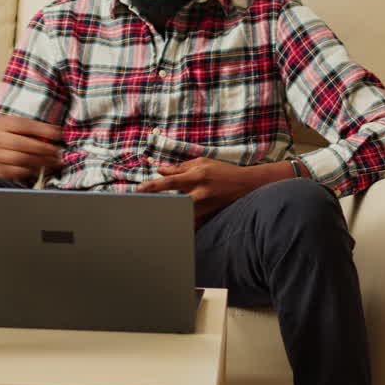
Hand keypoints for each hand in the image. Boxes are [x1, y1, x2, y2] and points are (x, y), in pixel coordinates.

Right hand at [0, 115, 63, 183]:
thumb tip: (57, 132)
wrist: (2, 151)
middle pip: (20, 143)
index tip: (57, 134)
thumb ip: (40, 129)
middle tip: (55, 151)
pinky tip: (40, 168)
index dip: (42, 130)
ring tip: (52, 161)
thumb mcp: (26, 129)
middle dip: (41, 148)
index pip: (23, 124)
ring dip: (39, 160)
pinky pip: (16, 171)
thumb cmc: (17, 138)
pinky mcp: (0, 168)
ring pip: (19, 158)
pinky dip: (31, 170)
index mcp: (4, 123)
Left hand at [136, 157, 263, 222]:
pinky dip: (180, 219)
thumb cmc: (222, 171)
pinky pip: (190, 221)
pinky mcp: (208, 216)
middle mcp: (200, 193)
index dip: (153, 186)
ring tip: (154, 212)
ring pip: (179, 213)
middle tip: (142, 205)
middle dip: (157, 203)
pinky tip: (172, 222)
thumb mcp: (202, 163)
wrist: (246, 185)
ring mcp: (204, 206)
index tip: (138, 190)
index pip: (170, 182)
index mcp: (197, 176)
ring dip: (167, 212)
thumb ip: (179, 168)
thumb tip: (160, 170)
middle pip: (172, 201)